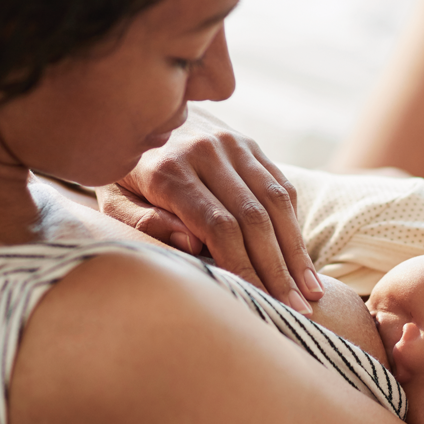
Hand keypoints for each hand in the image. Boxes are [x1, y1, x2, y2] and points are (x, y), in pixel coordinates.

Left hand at [97, 106, 323, 312]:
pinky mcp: (250, 144)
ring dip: (296, 251)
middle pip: (254, 218)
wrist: (138, 112)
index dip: (244, 267)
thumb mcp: (111, 198)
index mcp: (169, 169)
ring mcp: (233, 144)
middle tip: (297, 310)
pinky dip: (294, 224)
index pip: (219, 226)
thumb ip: (141, 223)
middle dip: (277, 269)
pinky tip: (301, 260)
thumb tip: (192, 244)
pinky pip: (281, 185)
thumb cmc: (122, 173)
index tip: (261, 302)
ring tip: (311, 292)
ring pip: (276, 202)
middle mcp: (206, 151)